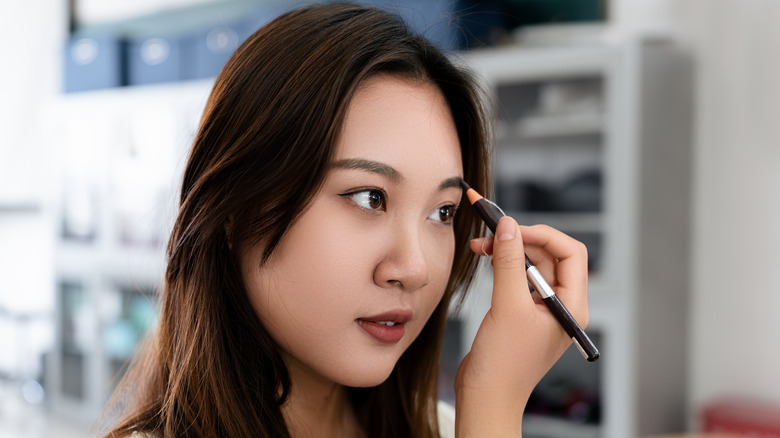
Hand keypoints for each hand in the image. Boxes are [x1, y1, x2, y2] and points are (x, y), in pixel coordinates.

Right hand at [454, 217, 588, 436]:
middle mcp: (561, 307)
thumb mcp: (507, 306)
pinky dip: (503, 267)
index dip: (542, 235)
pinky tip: (486, 262)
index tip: (512, 228)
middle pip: (550, 256)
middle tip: (491, 234)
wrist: (486, 397)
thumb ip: (507, 263)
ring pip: (532, 266)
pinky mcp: (523, 314)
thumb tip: (508, 227)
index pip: (570, 253)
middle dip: (521, 240)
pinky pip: (519, 280)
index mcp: (572, 306)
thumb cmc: (504, 365)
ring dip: (508, 252)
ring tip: (481, 247)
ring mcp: (542, 311)